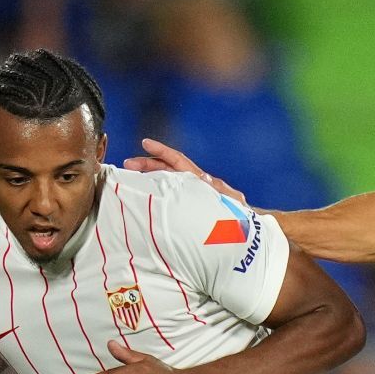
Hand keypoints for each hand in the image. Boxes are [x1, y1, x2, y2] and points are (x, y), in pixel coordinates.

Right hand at [122, 138, 248, 204]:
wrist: (247, 231)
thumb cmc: (242, 216)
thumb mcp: (232, 202)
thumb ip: (220, 190)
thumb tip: (203, 178)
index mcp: (202, 182)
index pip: (179, 161)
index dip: (163, 152)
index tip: (145, 143)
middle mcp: (194, 185)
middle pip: (167, 169)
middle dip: (147, 164)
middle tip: (127, 164)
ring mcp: (190, 196)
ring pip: (166, 182)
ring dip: (149, 178)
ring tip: (129, 179)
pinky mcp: (188, 208)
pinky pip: (170, 197)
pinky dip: (157, 194)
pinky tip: (144, 200)